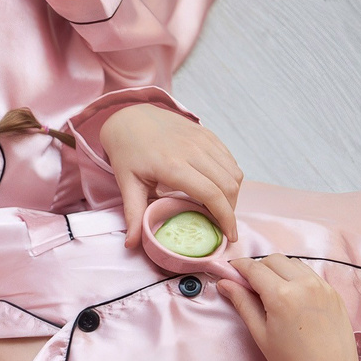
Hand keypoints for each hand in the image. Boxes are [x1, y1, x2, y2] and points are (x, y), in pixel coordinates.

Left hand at [98, 103, 242, 248]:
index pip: (211, 195)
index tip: (229, 237)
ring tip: (221, 210)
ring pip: (234, 172)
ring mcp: (203, 140)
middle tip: (223, 228)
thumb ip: (133, 214)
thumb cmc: (127, 152)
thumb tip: (132, 244)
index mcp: (173, 166)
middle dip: (231, 211)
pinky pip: (230, 159)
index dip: (225, 218)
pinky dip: (231, 178)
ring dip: (233, 195)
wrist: (130, 117)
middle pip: (228, 186)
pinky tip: (219, 190)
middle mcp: (194, 151)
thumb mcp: (126, 184)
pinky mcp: (208, 134)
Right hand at [220, 256, 360, 360]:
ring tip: (269, 290)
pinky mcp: (333, 292)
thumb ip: (242, 303)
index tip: (229, 272)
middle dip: (258, 267)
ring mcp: (322, 286)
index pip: (254, 268)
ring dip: (277, 269)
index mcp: (282, 295)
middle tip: (248, 284)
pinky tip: (290, 296)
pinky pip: (310, 274)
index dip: (238, 267)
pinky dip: (295, 276)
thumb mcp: (260, 334)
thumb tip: (226, 284)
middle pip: (274, 260)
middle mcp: (304, 284)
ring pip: (293, 263)